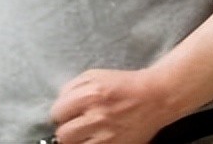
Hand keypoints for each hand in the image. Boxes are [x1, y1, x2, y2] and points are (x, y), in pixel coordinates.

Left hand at [49, 68, 173, 143]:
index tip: (67, 114)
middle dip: (67, 129)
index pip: (57, 112)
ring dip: (77, 140)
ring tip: (86, 133)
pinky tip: (96, 138)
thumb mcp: (96, 75)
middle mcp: (97, 116)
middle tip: (76, 125)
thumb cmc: (124, 85)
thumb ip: (72, 88)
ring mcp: (106, 136)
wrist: (155, 97)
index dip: (61, 113)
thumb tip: (58, 103)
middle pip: (62, 134)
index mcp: (90, 94)